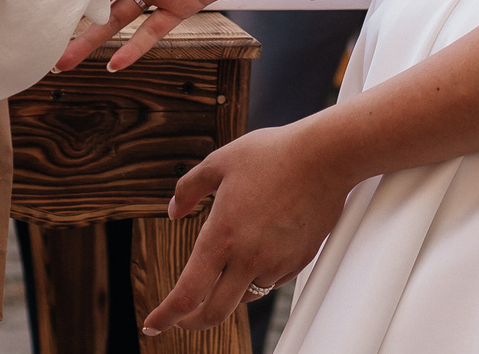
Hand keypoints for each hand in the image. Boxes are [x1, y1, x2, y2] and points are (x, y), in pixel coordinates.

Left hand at [140, 123, 354, 335]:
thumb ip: (189, 188)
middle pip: (214, 313)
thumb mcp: (220, 162)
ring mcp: (276, 263)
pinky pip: (271, 282)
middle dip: (192, 322)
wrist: (325, 156)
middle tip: (182, 319)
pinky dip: (257, 278)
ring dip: (228, 294)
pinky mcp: (298, 261)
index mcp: (222, 237)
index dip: (165, 315)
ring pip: (245, 297)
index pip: (187, 293)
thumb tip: (174, 211)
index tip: (152, 324)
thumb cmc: (274, 154)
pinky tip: (258, 254)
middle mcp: (248, 258)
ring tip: (223, 273)